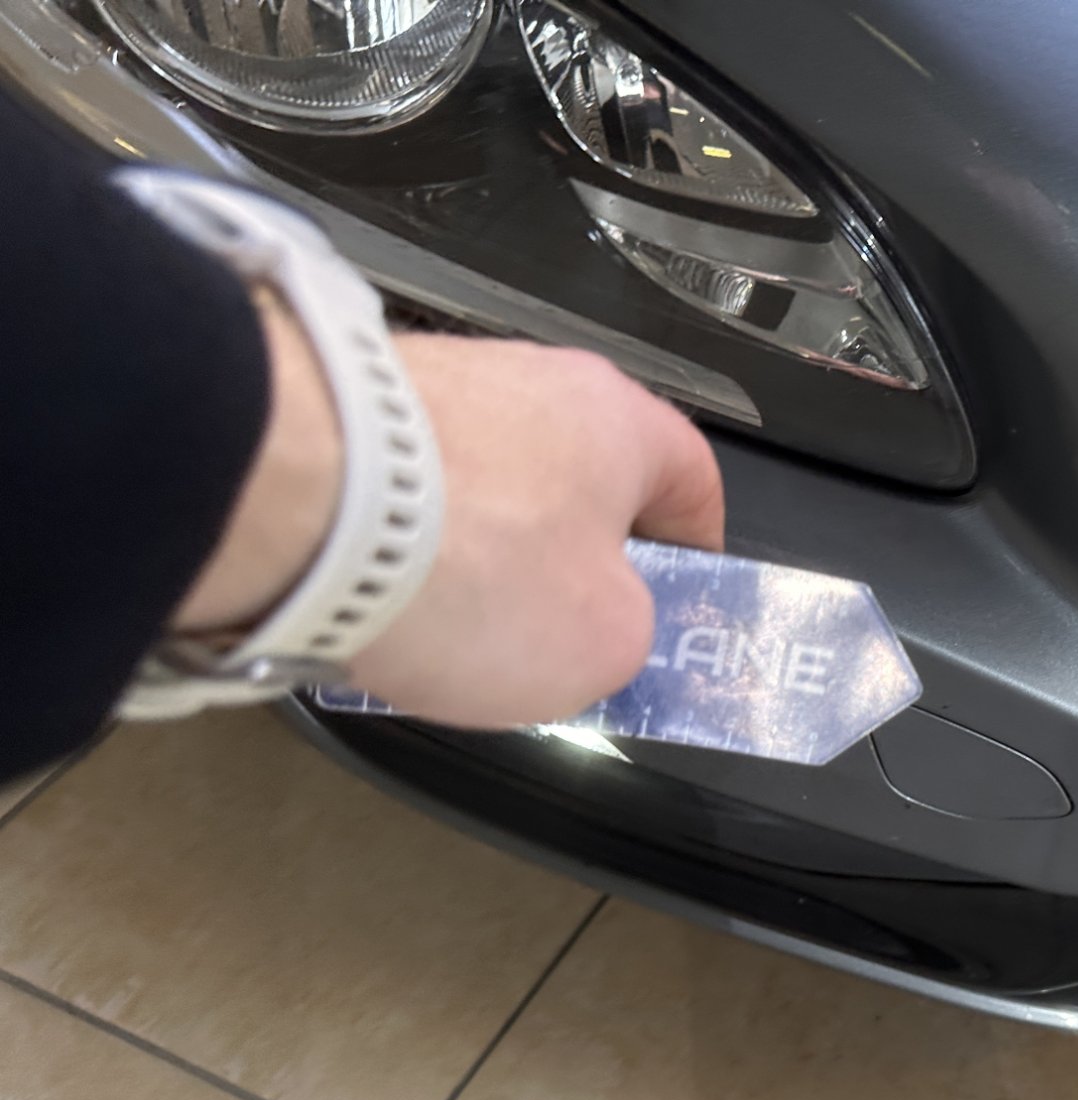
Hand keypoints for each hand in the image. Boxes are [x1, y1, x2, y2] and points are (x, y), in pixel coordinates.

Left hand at [175, 305, 723, 728]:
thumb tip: (602, 627)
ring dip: (480, 557)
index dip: (696, 554)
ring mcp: (429, 387)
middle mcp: (530, 380)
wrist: (287, 502)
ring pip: (485, 490)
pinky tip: (378, 603)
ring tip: (448, 632)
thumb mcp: (604, 647)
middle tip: (560, 640)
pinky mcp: (342, 412)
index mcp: (621, 419)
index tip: (679, 606)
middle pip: (581, 485)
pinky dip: (400, 550)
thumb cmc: (471, 564)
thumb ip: (629, 638)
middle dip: (574, 565)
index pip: (694, 480)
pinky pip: (399, 494)